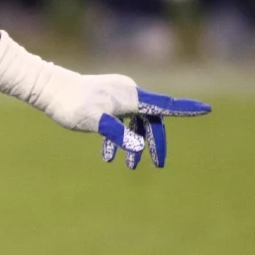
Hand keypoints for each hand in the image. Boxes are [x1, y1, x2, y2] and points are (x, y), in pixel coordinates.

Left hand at [32, 71, 210, 169]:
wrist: (47, 88)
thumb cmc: (71, 105)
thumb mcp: (95, 122)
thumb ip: (116, 134)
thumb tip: (137, 147)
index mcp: (131, 96)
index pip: (165, 105)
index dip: (186, 109)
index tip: (207, 109)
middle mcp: (128, 93)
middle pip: (152, 119)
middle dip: (155, 142)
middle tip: (157, 165)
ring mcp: (117, 95)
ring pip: (136, 122)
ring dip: (135, 143)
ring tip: (129, 166)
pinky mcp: (106, 99)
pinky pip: (122, 120)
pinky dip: (119, 137)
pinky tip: (107, 156)